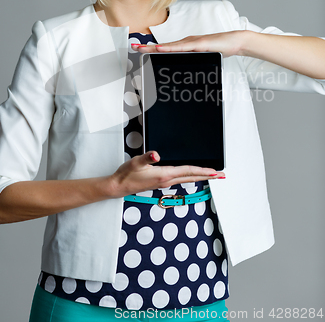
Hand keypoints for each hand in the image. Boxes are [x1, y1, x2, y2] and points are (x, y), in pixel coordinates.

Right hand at [108, 151, 224, 197]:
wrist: (119, 186)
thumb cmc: (127, 174)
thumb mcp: (136, 162)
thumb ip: (147, 157)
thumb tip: (156, 154)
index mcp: (164, 174)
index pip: (188, 171)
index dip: (202, 170)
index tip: (215, 172)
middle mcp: (167, 180)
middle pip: (192, 177)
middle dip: (208, 176)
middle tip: (222, 176)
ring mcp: (164, 182)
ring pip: (188, 178)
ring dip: (201, 176)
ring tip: (212, 175)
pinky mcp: (161, 182)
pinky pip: (181, 179)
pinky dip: (191, 176)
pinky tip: (192, 175)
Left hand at [131, 31, 245, 57]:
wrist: (234, 42)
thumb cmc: (219, 49)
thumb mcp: (203, 58)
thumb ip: (193, 63)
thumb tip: (183, 73)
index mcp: (185, 46)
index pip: (165, 49)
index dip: (151, 49)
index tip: (139, 50)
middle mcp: (186, 42)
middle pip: (163, 46)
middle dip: (147, 47)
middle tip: (133, 47)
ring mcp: (191, 42)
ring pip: (169, 46)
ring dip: (154, 48)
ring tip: (141, 48)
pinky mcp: (199, 43)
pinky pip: (181, 47)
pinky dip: (169, 48)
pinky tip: (160, 49)